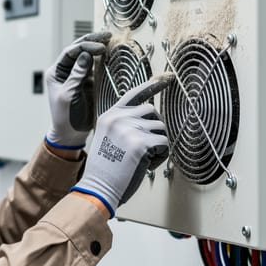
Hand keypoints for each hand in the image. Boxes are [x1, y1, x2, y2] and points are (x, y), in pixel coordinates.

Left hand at [45, 32, 111, 149]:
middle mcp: (66, 71)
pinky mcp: (87, 82)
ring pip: (87, 57)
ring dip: (98, 49)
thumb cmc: (64, 117)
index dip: (85, 47)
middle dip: (92, 41)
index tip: (100, 48)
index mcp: (56, 72)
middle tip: (107, 35)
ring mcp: (77, 76)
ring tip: (110, 41)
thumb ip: (76, 75)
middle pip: (78, 50)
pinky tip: (111, 55)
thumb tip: (85, 55)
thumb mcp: (68, 95)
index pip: (70, 53)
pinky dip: (103, 61)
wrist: (70, 134)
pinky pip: (95, 68)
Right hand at [70, 74, 172, 217]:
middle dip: (155, 129)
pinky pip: (165, 144)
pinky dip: (161, 156)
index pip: (134, 93)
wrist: (98, 187)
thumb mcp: (108, 138)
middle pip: (152, 111)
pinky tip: (146, 164)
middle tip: (145, 147)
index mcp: (110, 115)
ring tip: (142, 158)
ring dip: (158, 145)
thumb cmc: (105, 169)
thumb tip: (147, 118)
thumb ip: (123, 124)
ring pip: (161, 128)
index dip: (153, 85)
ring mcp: (130, 129)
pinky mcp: (141, 143)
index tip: (167, 78)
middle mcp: (119, 118)